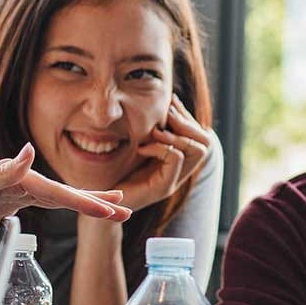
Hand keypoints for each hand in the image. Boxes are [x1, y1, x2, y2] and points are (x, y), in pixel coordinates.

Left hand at [0, 143, 130, 245]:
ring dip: (84, 204)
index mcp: (15, 177)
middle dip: (95, 201)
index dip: (86, 202)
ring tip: (111, 209)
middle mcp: (17, 180)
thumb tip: (31, 151)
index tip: (112, 210)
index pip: (58, 192)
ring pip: (57, 199)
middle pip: (64, 193)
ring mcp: (12, 192)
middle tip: (127, 210)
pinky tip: (72, 207)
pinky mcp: (4, 204)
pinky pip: (43, 205)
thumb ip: (2, 172)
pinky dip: (63, 206)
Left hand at [111, 96, 214, 210]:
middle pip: (205, 142)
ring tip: (156, 131)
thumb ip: (148, 130)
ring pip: (198, 150)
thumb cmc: (112, 172)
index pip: (200, 135)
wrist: (100, 202)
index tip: (171, 103)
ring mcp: (173, 181)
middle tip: (167, 115)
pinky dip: (160, 147)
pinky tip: (142, 148)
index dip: (187, 116)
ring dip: (178, 135)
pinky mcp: (162, 188)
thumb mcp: (133, 145)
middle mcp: (179, 173)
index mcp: (174, 162)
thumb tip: (161, 104)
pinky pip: (175, 158)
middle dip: (188, 123)